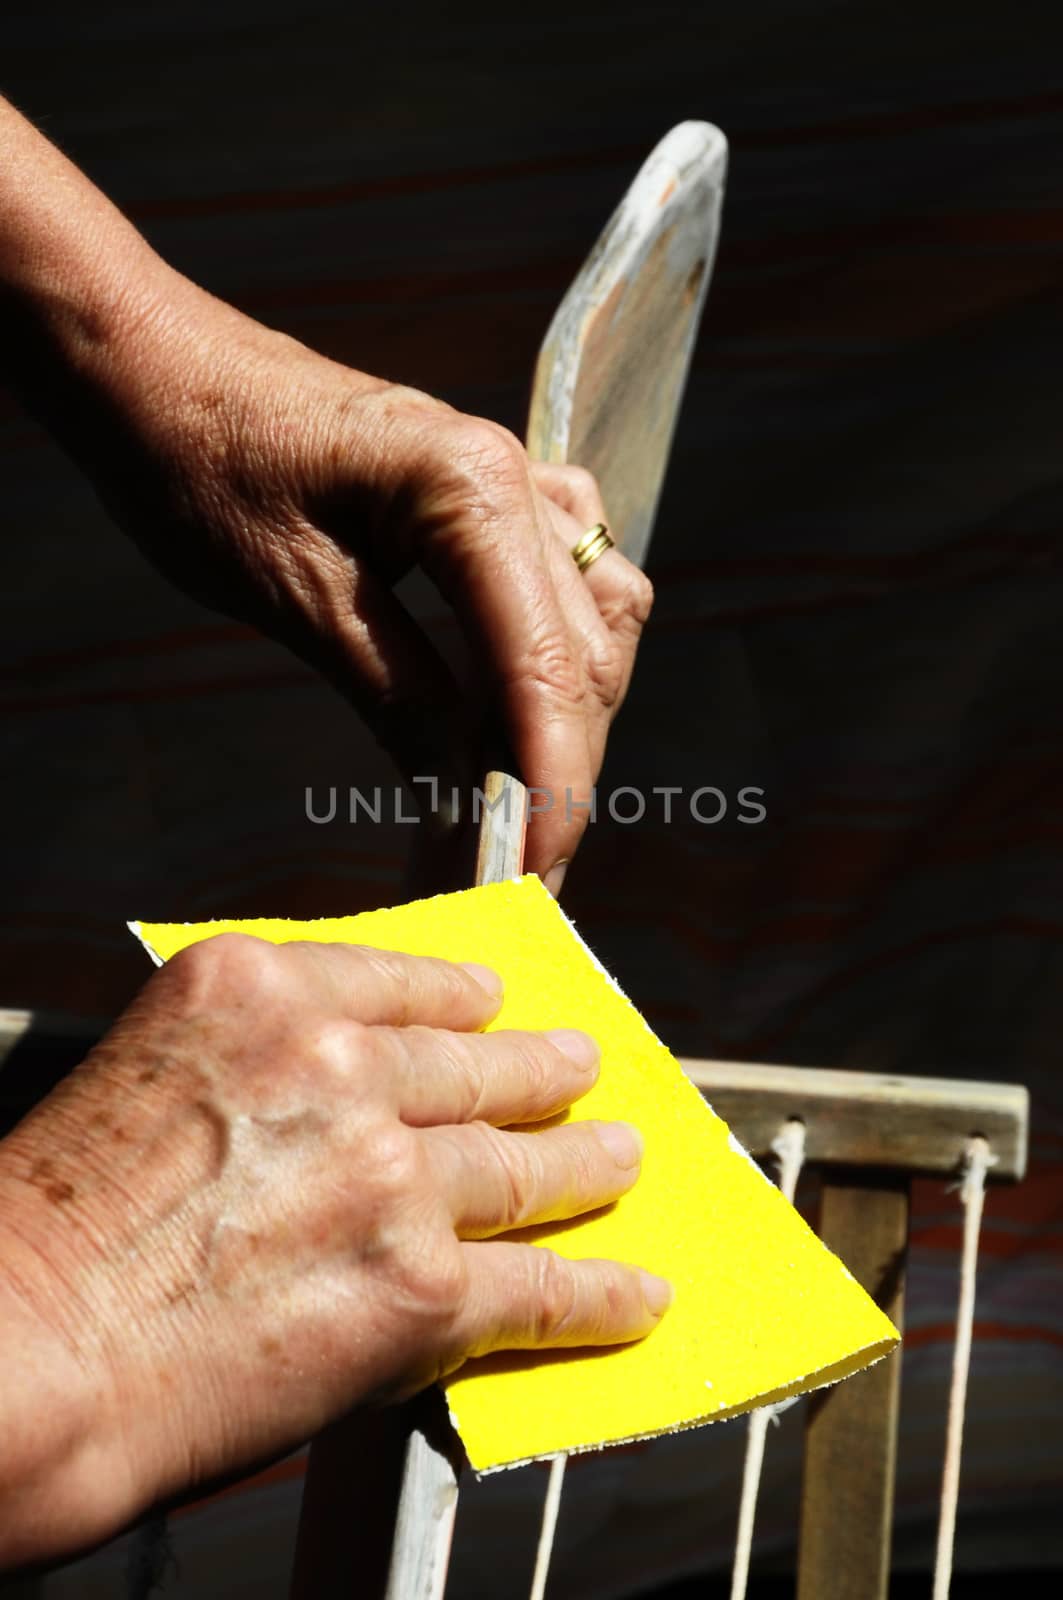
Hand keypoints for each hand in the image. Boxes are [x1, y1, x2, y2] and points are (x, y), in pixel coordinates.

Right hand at [0, 935, 668, 1565]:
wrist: (24, 1356)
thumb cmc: (51, 1228)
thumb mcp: (146, 1069)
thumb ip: (257, 1060)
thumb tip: (342, 1093)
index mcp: (257, 990)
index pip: (402, 979)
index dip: (465, 998)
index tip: (494, 1004)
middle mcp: (336, 1064)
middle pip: (476, 1065)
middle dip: (543, 1070)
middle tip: (580, 1068)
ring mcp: (389, 1174)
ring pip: (520, 1165)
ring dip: (583, 1167)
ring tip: (616, 1161)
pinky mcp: (419, 1287)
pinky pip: (536, 1288)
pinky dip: (597, 1296)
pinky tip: (631, 1292)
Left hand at [77, 277, 651, 885]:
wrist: (152, 366)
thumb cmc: (200, 462)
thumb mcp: (294, 595)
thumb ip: (400, 694)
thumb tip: (469, 798)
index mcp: (471, 488)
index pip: (547, 665)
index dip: (552, 781)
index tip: (534, 870)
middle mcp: (518, 477)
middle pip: (585, 656)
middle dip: (558, 771)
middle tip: (515, 869)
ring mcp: (515, 480)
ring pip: (594, 626)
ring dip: (562, 722)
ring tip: (511, 808)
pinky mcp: (490, 496)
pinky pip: (565, 588)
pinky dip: (548, 664)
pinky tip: (514, 715)